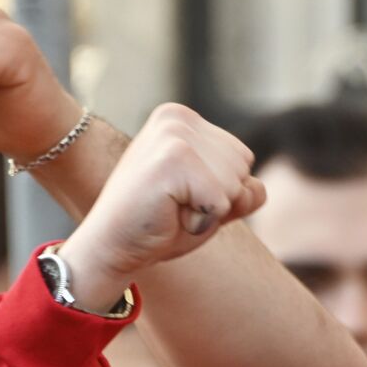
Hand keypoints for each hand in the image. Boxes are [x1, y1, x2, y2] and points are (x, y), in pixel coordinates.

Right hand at [57, 104, 265, 310]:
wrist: (110, 248)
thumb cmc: (158, 227)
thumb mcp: (209, 205)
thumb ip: (241, 192)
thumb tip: (255, 188)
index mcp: (183, 120)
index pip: (243, 159)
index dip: (219, 192)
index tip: (179, 198)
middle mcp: (178, 118)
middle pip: (243, 167)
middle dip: (217, 201)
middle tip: (173, 207)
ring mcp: (174, 134)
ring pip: (235, 185)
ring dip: (209, 212)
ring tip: (170, 211)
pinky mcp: (173, 158)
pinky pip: (222, 202)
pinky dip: (202, 221)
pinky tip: (168, 217)